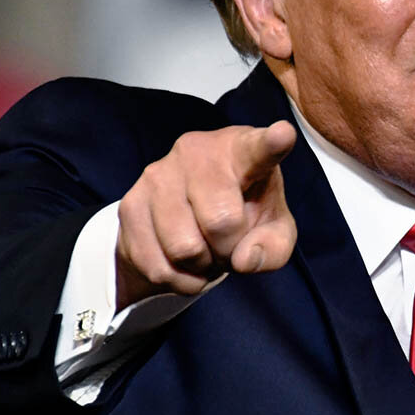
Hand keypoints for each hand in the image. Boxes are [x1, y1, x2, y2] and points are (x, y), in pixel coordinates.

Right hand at [114, 121, 297, 308]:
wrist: (188, 216)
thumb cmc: (242, 212)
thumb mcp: (272, 230)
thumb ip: (274, 246)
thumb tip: (243, 259)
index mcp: (242, 150)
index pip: (259, 148)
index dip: (272, 143)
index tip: (283, 134)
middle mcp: (197, 151)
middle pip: (221, 222)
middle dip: (229, 249)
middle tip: (228, 243)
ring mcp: (158, 174)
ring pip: (185, 248)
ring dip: (201, 266)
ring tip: (205, 248)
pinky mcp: (130, 203)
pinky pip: (158, 265)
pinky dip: (178, 279)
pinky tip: (184, 261)